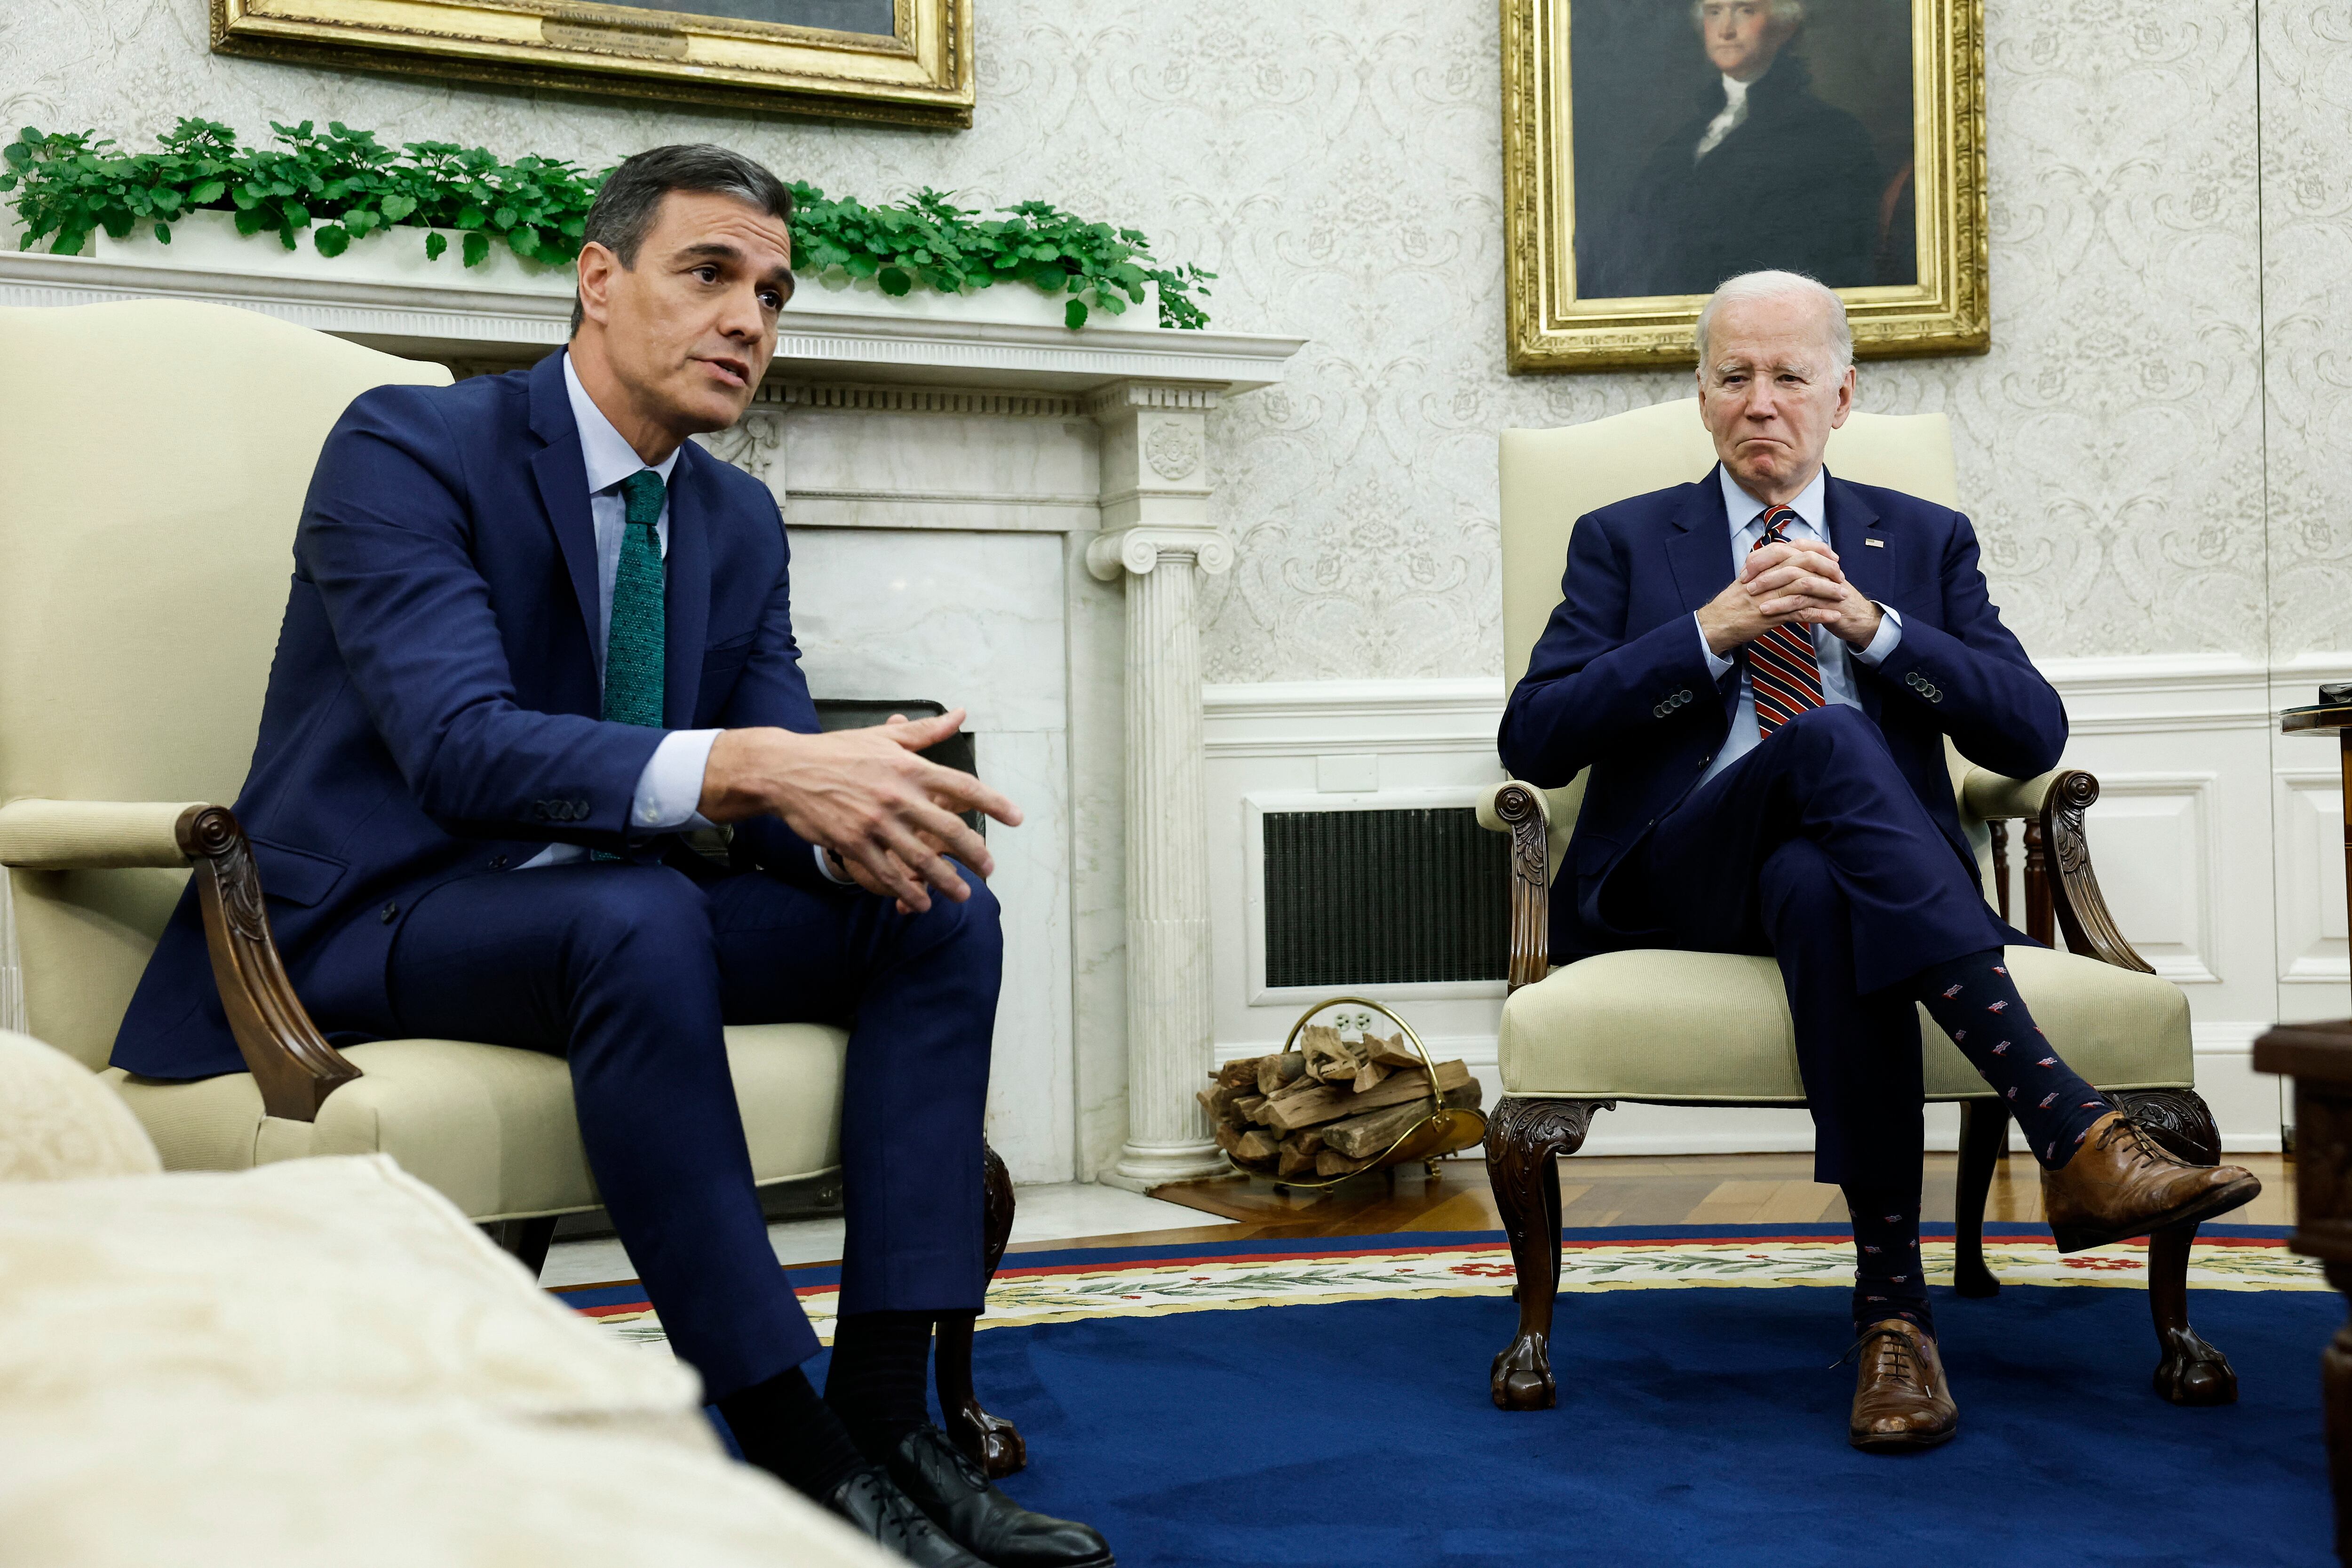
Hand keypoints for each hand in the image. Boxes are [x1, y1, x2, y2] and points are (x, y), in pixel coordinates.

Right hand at [699, 708, 1021, 911]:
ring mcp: (874, 821)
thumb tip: (958, 714)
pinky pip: (886, 873)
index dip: (993, 803)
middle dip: (974, 853)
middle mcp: (897, 794)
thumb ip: (925, 731)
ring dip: (945, 881)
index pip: (962, 786)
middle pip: (948, 829)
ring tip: (961, 894)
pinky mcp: (852, 842)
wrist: (786, 770)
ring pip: (920, 858)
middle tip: (989, 869)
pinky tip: (920, 903)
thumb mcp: (882, 736)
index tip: (1016, 818)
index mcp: (909, 767)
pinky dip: (905, 891)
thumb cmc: (837, 752)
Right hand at [1697, 539, 1881, 652]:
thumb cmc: (1731, 604)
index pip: (1795, 548)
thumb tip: (1788, 563)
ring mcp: (1769, 595)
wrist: (1714, 624)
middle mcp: (1767, 575)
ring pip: (1806, 586)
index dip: (1818, 551)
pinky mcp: (1771, 615)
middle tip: (1841, 576)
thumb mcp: (1748, 579)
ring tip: (1843, 596)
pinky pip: (1801, 612)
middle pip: (1804, 563)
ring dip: (1828, 591)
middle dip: (1827, 568)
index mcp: (1763, 564)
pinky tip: (1833, 615)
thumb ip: (1767, 569)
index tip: (1832, 557)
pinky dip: (1820, 613)